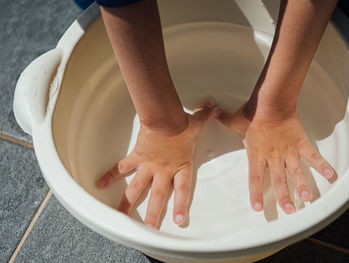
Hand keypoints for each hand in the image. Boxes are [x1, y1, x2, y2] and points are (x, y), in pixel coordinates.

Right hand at [96, 100, 214, 227]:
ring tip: (120, 216)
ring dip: (128, 202)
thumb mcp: (196, 123)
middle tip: (149, 227)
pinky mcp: (136, 157)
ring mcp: (148, 166)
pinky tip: (100, 184)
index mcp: (180, 166)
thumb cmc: (180, 123)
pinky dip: (110, 175)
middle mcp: (164, 170)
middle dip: (152, 213)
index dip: (180, 205)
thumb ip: (205, 116)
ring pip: (136, 188)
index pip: (182, 190)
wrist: (163, 119)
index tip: (178, 220)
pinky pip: (121, 168)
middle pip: (157, 196)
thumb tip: (213, 106)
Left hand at [213, 104, 333, 213]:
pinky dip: (321, 164)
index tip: (258, 208)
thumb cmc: (254, 113)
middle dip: (283, 197)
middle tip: (289, 210)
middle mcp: (273, 156)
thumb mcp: (235, 119)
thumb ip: (224, 118)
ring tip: (307, 198)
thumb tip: (213, 113)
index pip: (255, 179)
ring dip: (301, 185)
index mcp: (257, 154)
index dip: (256, 194)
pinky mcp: (300, 142)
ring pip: (296, 172)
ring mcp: (288, 151)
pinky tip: (330, 174)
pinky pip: (312, 155)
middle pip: (279, 181)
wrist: (272, 103)